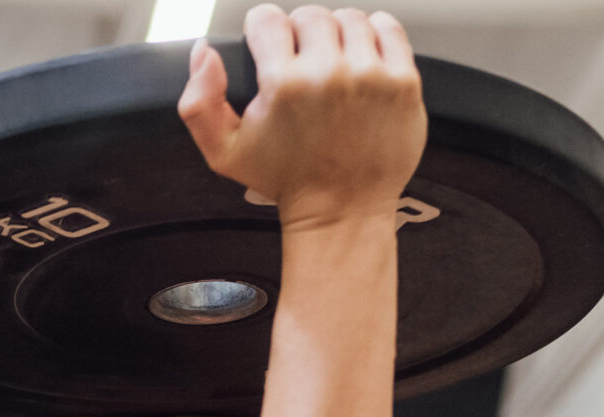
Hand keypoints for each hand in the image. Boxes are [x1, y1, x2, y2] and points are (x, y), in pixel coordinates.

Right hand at [178, 6, 425, 228]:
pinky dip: (376, 34)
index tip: (269, 49)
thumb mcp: (224, 152)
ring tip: (332, 64)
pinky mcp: (404, 81)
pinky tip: (363, 58)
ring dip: (338, 34)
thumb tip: (204, 51)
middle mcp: (329, 73)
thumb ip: (199, 101)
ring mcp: (371, 75)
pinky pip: (390, 28)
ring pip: (349, 18)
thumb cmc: (286, 181)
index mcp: (284, 84)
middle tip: (301, 64)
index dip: (263, 31)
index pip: (267, 19)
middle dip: (301, 34)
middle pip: (309, 15)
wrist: (341, 211)